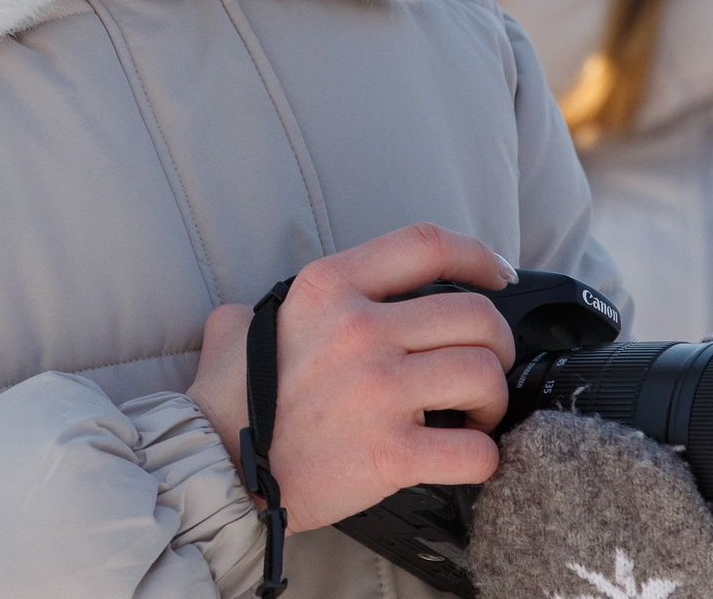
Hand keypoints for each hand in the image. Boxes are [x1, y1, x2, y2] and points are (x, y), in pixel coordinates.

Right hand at [187, 223, 518, 531]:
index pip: (426, 245)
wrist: (214, 468)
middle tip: (483, 367)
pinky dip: (482, 457)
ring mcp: (377, 391)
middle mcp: (358, 330)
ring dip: (491, 399)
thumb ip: (268, 308)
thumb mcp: (239, 326)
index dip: (478, 255)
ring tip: (473, 415)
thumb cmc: (228, 400)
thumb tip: (267, 313)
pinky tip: (464, 456)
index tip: (498, 275)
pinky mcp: (388, 453)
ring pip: (483, 375)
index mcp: (328, 288)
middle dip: (496, 343)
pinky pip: (473, 451)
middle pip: (476, 315)